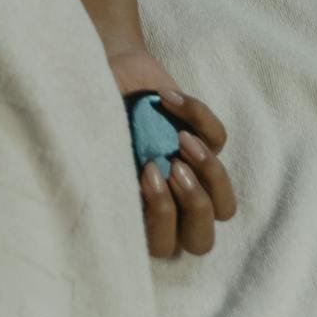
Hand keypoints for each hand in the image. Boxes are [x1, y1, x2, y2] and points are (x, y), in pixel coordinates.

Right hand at [105, 42, 238, 258]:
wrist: (107, 71)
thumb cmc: (92, 114)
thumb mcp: (94, 144)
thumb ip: (106, 173)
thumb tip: (114, 188)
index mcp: (140, 216)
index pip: (162, 245)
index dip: (160, 216)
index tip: (144, 172)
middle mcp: (172, 205)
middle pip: (201, 239)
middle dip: (193, 205)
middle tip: (173, 167)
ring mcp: (194, 178)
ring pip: (225, 206)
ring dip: (210, 175)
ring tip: (182, 142)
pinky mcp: (208, 142)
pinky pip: (219, 139)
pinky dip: (197, 117)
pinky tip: (167, 99)